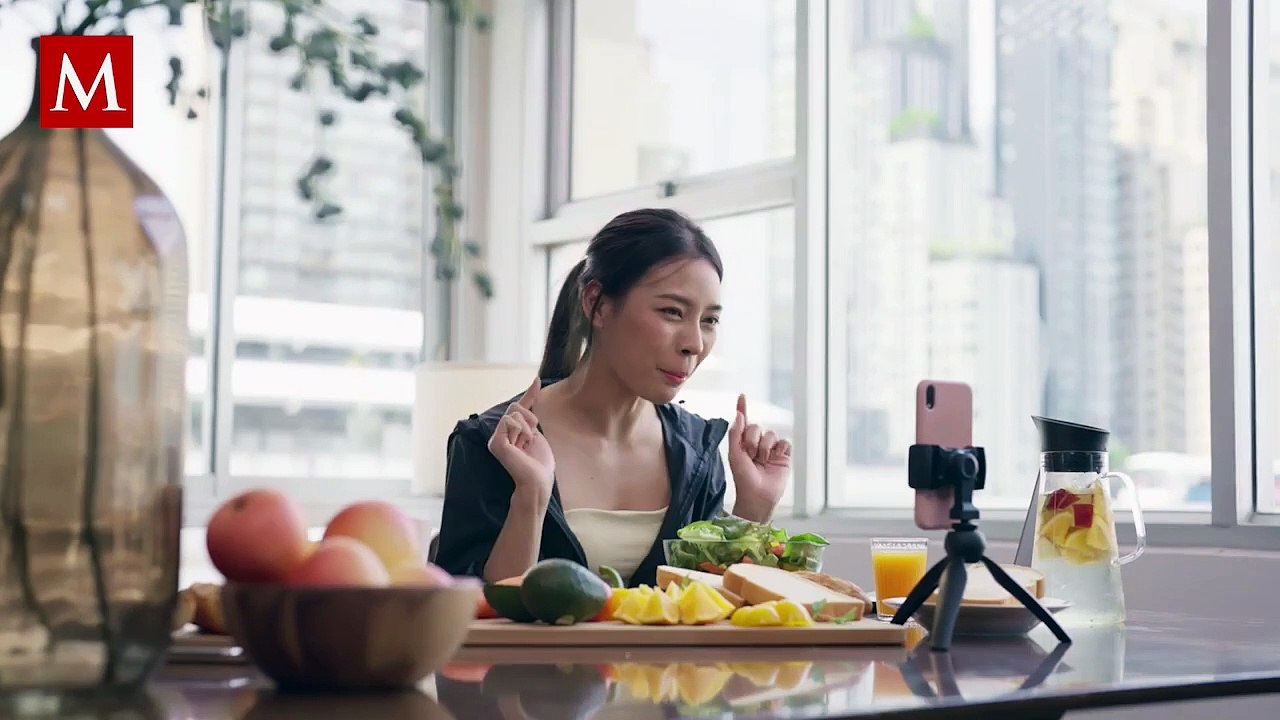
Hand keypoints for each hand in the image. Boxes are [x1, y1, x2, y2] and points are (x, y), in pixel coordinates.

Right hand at [487, 378, 555, 501]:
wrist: (538, 481)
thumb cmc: (539, 463)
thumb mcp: (538, 433)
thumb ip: (531, 417)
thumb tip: (534, 390)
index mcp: (511, 433)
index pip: (520, 408)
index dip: (530, 394)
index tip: (537, 380)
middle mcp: (500, 434)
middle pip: (516, 407)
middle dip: (530, 419)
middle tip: (530, 439)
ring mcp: (496, 438)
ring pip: (514, 412)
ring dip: (527, 427)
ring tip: (525, 445)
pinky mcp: (496, 442)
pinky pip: (510, 421)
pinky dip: (521, 431)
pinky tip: (520, 446)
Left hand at [727, 393, 790, 519]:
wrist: (758, 496)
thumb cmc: (743, 478)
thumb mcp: (735, 455)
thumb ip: (735, 434)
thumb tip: (739, 415)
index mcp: (743, 442)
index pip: (744, 421)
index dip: (743, 408)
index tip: (742, 396)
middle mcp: (757, 443)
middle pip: (757, 427)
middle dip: (753, 440)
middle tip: (751, 455)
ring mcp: (771, 449)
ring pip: (772, 434)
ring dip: (765, 447)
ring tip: (762, 461)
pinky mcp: (784, 456)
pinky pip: (785, 442)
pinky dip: (780, 450)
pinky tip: (774, 460)